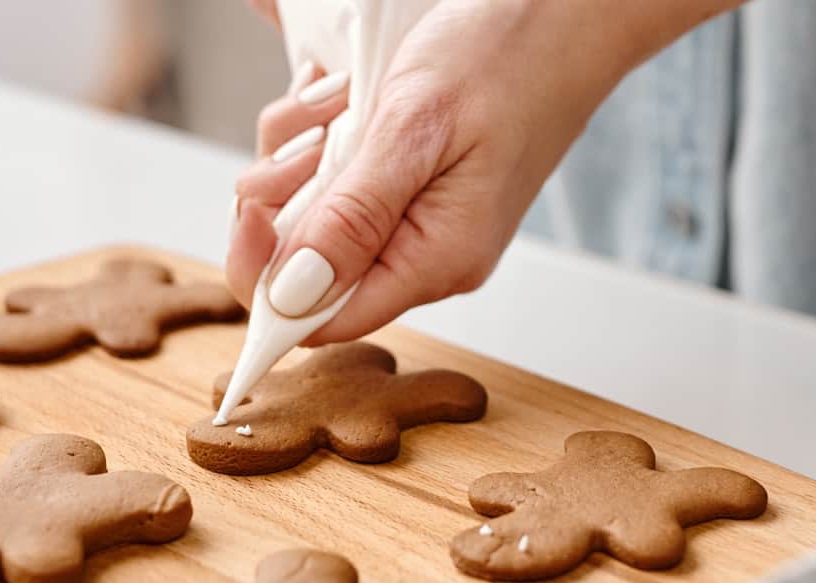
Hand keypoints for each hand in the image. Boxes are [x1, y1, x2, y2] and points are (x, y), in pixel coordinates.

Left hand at [230, 0, 737, 344]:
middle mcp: (428, 258)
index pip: (322, 319)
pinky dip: (329, 140)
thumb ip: (353, 218)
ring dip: (306, 157)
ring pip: (321, 219)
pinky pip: (346, 185)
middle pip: (311, 270)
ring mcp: (423, 226)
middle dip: (285, 200)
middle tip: (304, 135)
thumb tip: (293, 294)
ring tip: (338, 100)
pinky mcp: (418, 194)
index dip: (267, 279)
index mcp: (434, 261)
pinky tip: (350, 98)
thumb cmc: (508, 59)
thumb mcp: (414, 130)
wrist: (566, 17)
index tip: (250, 208)